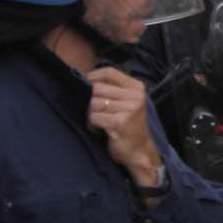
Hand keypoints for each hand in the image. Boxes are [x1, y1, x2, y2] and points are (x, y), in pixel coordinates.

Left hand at [87, 66, 162, 187]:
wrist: (139, 150)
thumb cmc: (129, 125)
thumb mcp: (126, 102)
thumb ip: (111, 89)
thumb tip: (83, 78)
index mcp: (137, 87)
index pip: (109, 72)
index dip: (92, 76)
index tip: (84, 84)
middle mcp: (135, 96)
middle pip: (98, 88)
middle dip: (89, 99)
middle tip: (91, 110)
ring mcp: (130, 109)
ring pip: (94, 103)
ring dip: (89, 113)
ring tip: (96, 121)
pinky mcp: (120, 122)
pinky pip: (94, 117)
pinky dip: (91, 123)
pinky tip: (98, 128)